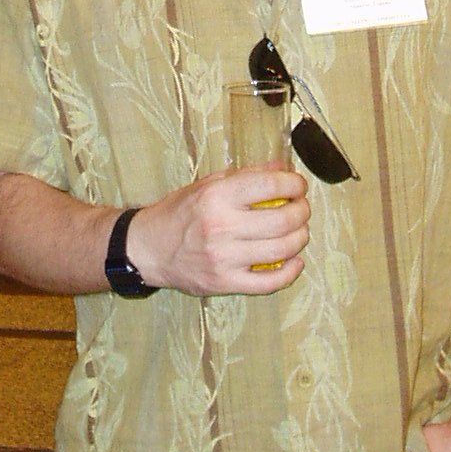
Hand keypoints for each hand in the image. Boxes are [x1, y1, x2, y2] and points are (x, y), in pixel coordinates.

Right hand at [126, 168, 309, 295]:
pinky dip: (289, 273)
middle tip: (302, 208)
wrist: (148, 248)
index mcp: (217, 196)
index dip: (295, 184)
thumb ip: (246, 175)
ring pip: (281, 250)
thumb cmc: (179, 213)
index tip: (298, 186)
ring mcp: (223, 258)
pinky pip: (268, 283)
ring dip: (300, 239)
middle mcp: (221, 226)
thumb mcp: (208, 183)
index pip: (271, 186)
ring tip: (299, 232)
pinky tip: (294, 262)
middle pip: (283, 219)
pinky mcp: (224, 283)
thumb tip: (283, 168)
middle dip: (302, 212)